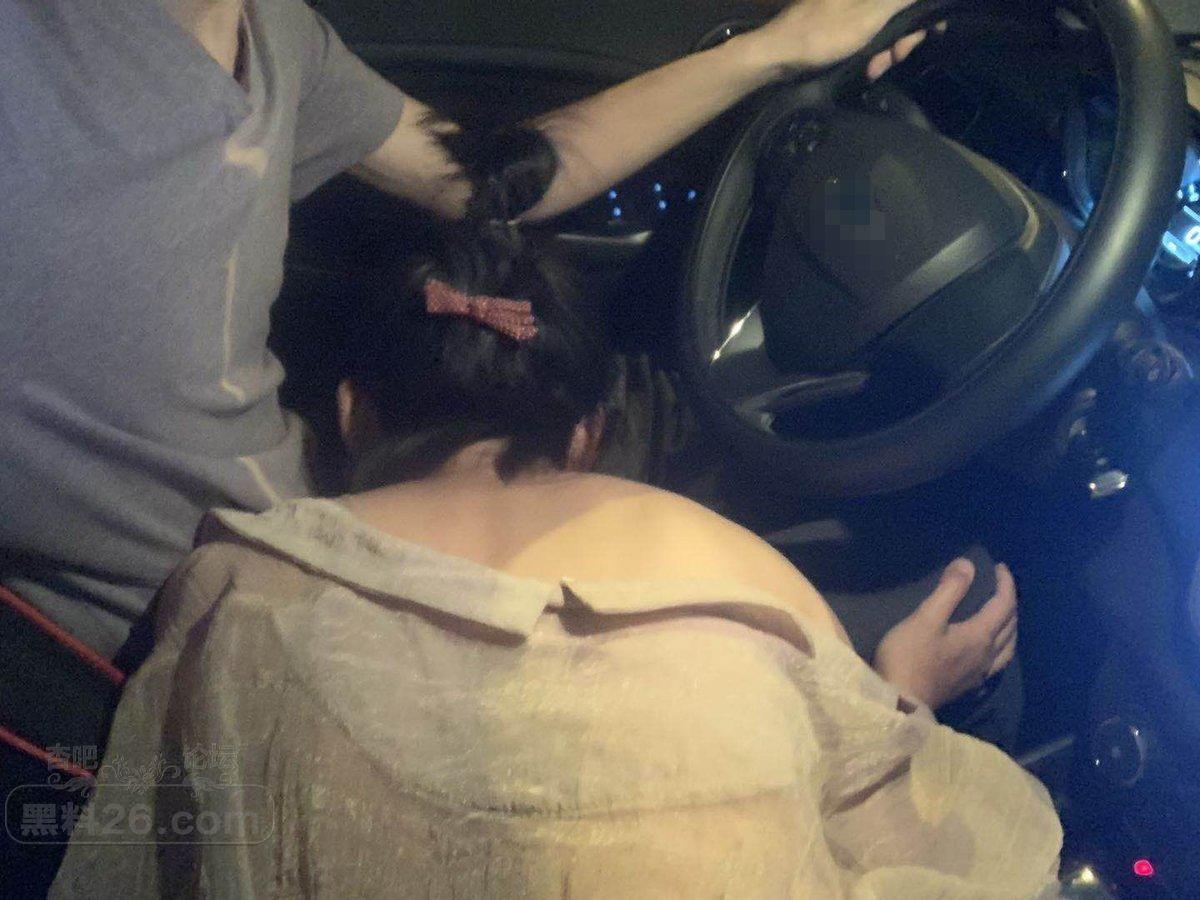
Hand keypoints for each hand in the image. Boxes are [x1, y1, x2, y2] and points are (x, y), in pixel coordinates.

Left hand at [746, 0, 929, 81]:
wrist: (776, 56)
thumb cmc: (822, 34)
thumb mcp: (870, 15)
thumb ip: (901, 0)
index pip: (911, 0)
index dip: (925, 14)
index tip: (934, 32)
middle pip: (901, 9)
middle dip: (903, 36)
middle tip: (894, 58)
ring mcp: (853, 4)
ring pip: (888, 22)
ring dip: (887, 49)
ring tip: (875, 69)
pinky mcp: (844, 20)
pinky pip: (871, 31)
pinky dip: (873, 49)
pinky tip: (868, 67)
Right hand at [872, 559, 1018, 709]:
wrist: (900, 702)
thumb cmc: (909, 656)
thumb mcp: (926, 617)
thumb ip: (949, 590)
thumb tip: (968, 565)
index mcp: (980, 636)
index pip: (1004, 605)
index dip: (1006, 584)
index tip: (1000, 566)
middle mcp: (987, 655)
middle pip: (1011, 626)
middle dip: (1010, 602)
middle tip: (1000, 586)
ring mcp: (980, 673)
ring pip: (1009, 647)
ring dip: (1011, 626)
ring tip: (1003, 615)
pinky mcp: (969, 685)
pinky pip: (998, 662)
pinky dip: (1002, 647)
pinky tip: (991, 649)